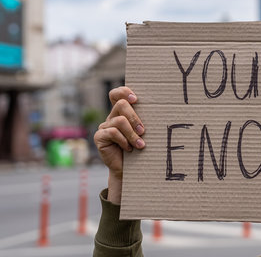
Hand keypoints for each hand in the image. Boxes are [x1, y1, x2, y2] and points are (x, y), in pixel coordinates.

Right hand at [94, 86, 144, 203]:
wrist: (129, 169)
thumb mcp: (142, 131)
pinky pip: (113, 133)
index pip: (117, 94)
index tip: (136, 99)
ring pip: (120, 121)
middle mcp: (111, 116)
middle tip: (143, 131)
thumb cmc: (139, 147)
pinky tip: (128, 149)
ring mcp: (104, 126)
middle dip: (135, 118)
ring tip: (140, 145)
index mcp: (121, 112)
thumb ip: (144, 119)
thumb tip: (161, 108)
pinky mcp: (99, 137)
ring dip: (132, 134)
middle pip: (121, 105)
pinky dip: (124, 141)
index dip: (124, 92)